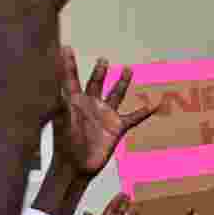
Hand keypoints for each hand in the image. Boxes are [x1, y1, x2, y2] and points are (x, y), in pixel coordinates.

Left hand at [53, 48, 156, 178]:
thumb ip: (62, 105)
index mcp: (72, 102)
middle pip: (96, 83)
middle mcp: (90, 105)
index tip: (65, 47)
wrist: (75, 166)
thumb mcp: (62, 123)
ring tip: (128, 69)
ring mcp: (104, 116)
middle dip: (100, 72)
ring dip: (122, 82)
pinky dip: (144, 112)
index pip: (70, 78)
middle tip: (103, 60)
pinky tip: (154, 104)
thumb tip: (59, 91)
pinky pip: (133, 117)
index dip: (68, 64)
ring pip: (116, 95)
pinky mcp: (116, 128)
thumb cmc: (63, 146)